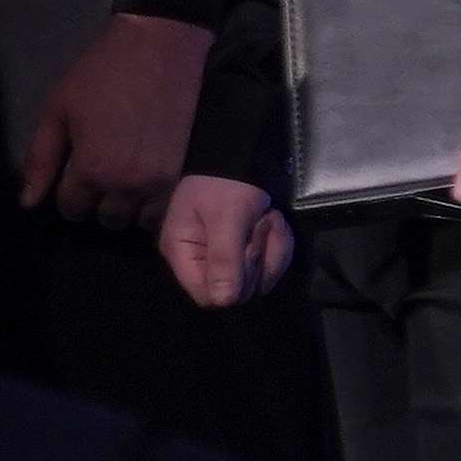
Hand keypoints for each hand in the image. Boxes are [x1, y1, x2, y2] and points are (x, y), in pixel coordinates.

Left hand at [20, 12, 207, 228]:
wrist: (160, 48)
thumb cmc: (101, 75)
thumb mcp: (57, 110)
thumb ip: (40, 160)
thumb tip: (28, 203)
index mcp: (93, 169)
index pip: (71, 208)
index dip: (66, 193)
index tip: (71, 173)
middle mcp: (127, 185)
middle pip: (104, 218)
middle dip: (95, 201)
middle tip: (96, 173)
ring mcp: (160, 182)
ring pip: (135, 219)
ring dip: (124, 205)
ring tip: (120, 177)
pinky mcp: (182, 172)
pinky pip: (162, 210)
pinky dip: (149, 204)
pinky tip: (142, 180)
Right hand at [159, 172, 295, 307]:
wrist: (239, 158)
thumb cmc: (224, 185)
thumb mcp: (227, 217)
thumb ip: (224, 258)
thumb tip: (223, 302)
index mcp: (182, 253)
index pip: (207, 296)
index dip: (233, 282)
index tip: (245, 249)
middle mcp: (199, 262)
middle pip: (238, 290)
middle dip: (258, 258)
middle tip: (260, 225)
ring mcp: (224, 260)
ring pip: (260, 279)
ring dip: (273, 248)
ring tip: (267, 219)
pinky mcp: (243, 255)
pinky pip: (270, 265)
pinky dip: (278, 244)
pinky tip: (271, 222)